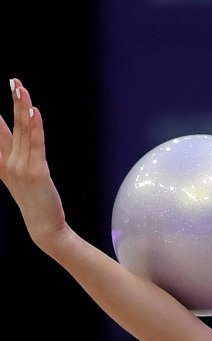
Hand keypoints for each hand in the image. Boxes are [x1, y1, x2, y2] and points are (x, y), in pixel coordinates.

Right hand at [0, 79, 69, 254]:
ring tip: (19, 86)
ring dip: (21, 106)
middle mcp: (8, 162)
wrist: (44, 227)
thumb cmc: (35, 202)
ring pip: (22, 130)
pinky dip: (35, 126)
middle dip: (9, 101)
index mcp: (1, 162)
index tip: (3, 90)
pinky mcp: (37, 172)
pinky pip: (36, 144)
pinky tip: (33, 110)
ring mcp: (21, 167)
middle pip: (6, 125)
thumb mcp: (19, 178)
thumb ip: (13, 156)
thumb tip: (16, 138)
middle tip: (11, 79)